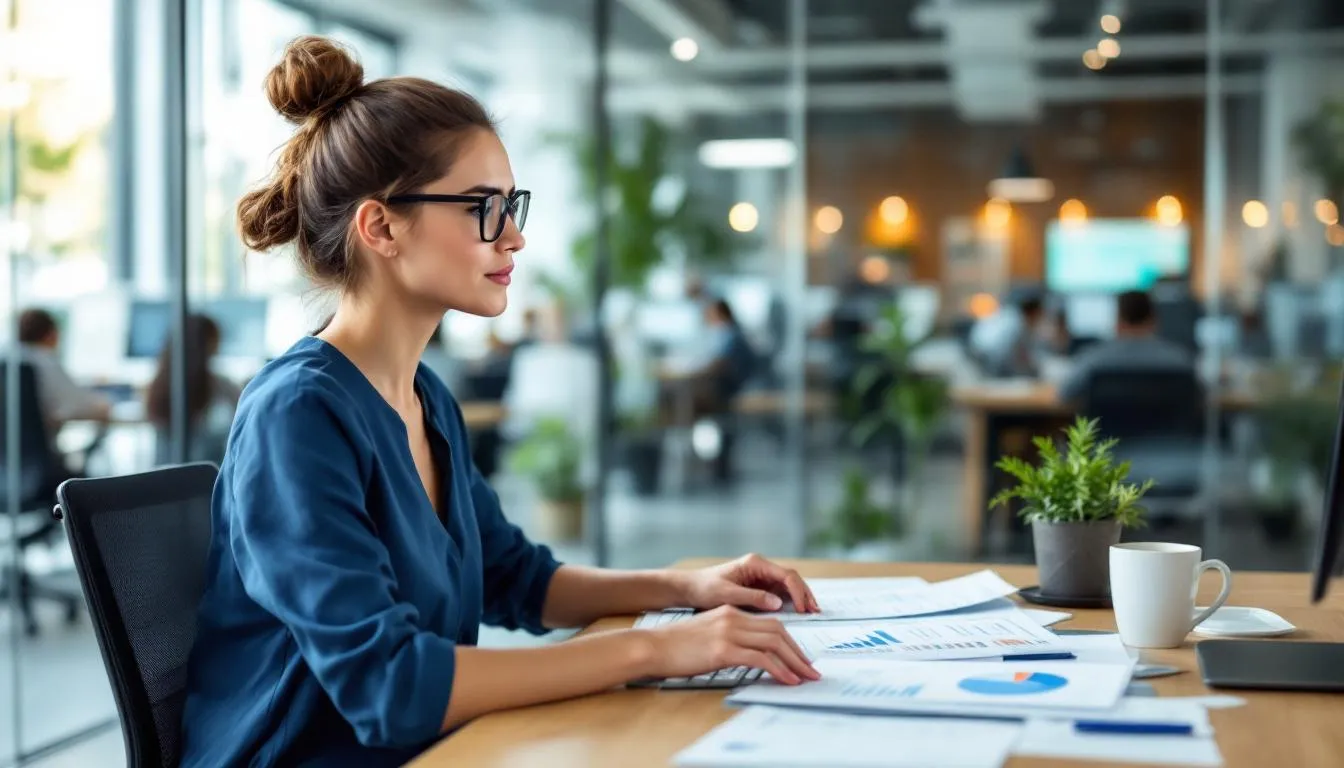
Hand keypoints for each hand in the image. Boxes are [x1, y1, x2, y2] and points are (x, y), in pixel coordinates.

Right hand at [640, 606, 819, 684]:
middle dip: (798, 652)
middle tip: (811, 670)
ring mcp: (729, 632)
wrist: (653, 646)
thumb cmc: (675, 646)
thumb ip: (729, 638)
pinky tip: (787, 680)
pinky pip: (760, 659)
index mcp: (731, 612)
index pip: (770, 624)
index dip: (789, 641)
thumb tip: (750, 656)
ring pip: (774, 642)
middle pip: (778, 631)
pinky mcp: (723, 649)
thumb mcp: (707, 634)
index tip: (800, 659)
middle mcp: (733, 617)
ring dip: (794, 662)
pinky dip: (778, 670)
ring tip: (806, 677)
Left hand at [679, 553, 819, 613]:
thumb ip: (752, 597)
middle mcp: (761, 567)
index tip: (804, 607)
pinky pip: (781, 593)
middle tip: (814, 611)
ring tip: (812, 612)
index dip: (798, 591)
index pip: (786, 575)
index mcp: (755, 563)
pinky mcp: (759, 587)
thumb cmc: (704, 588)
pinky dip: (792, 601)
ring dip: (801, 597)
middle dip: (805, 593)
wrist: (690, 588)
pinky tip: (799, 612)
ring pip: (788, 585)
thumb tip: (777, 604)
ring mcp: (761, 577)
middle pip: (791, 579)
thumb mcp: (726, 594)